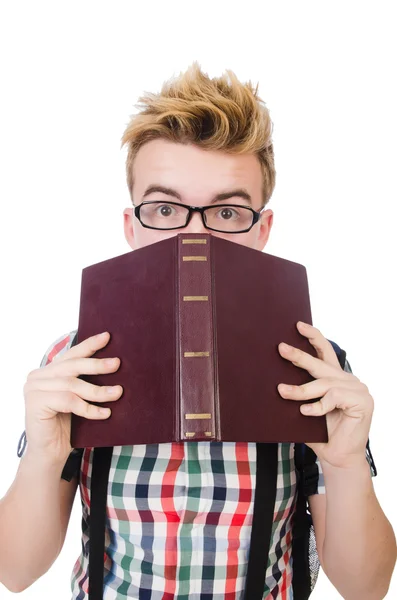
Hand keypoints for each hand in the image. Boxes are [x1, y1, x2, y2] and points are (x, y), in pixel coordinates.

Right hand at [23, 331, 122, 464]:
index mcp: (47, 371)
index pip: (71, 355)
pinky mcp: (36, 403)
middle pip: (72, 366)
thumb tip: (113, 364)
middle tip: (117, 364)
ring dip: (98, 390)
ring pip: (73, 384)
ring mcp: (34, 389)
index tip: (107, 337)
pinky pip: (69, 401)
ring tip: (117, 392)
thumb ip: (83, 381)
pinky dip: (90, 407)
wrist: (50, 454)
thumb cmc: (66, 426)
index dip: (89, 345)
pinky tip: (105, 413)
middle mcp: (37, 377)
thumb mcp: (76, 398)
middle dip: (97, 364)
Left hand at [277, 321, 373, 468]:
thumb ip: (300, 392)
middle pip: (321, 364)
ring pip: (323, 383)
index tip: (298, 325)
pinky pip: (332, 397)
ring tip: (282, 391)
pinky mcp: (362, 401)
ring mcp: (358, 389)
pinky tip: (305, 412)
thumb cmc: (320, 434)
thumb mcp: (306, 407)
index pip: (326, 352)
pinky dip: (317, 406)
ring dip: (300, 389)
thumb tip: (275, 380)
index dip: (314, 337)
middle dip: (299, 356)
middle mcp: (349, 380)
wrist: (337, 458)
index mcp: (337, 378)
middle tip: (281, 349)